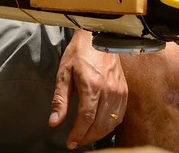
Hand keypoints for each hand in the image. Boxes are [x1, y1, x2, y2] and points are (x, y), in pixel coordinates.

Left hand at [48, 29, 127, 148]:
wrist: (99, 36)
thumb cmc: (78, 53)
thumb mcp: (63, 74)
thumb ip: (60, 100)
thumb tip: (54, 122)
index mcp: (92, 85)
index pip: (86, 118)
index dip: (78, 134)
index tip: (70, 142)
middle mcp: (109, 90)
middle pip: (100, 124)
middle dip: (87, 137)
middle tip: (76, 142)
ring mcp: (119, 91)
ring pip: (111, 123)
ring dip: (99, 134)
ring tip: (86, 137)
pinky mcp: (125, 91)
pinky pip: (119, 115)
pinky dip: (110, 126)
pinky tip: (100, 127)